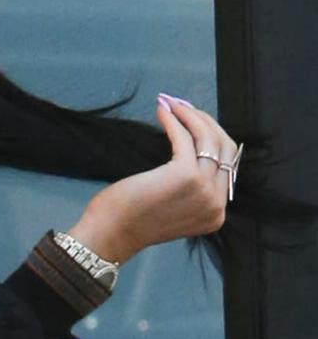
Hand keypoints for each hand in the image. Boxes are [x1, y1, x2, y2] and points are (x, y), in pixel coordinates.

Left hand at [67, 94, 237, 263]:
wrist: (111, 233)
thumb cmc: (131, 218)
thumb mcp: (172, 206)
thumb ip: (190, 188)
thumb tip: (193, 148)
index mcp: (215, 213)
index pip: (227, 165)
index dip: (212, 137)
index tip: (195, 121)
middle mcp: (216, 203)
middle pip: (224, 148)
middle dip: (205, 122)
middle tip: (183, 107)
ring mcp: (204, 190)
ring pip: (209, 140)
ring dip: (190, 116)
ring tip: (171, 104)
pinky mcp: (186, 175)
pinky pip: (185, 138)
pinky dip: (174, 121)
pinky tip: (162, 112)